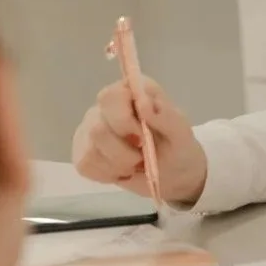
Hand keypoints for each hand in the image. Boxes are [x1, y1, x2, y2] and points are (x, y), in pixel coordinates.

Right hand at [72, 78, 208, 206]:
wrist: (174, 174)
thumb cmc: (178, 147)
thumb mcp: (181, 132)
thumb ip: (166, 115)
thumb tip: (143, 103)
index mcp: (131, 91)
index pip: (110, 97)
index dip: (123, 121)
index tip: (142, 137)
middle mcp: (106, 106)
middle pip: (97, 128)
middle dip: (123, 152)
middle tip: (141, 156)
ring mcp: (91, 128)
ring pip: (91, 150)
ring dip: (118, 165)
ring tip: (134, 165)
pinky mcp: (83, 151)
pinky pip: (85, 164)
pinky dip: (107, 174)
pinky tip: (121, 171)